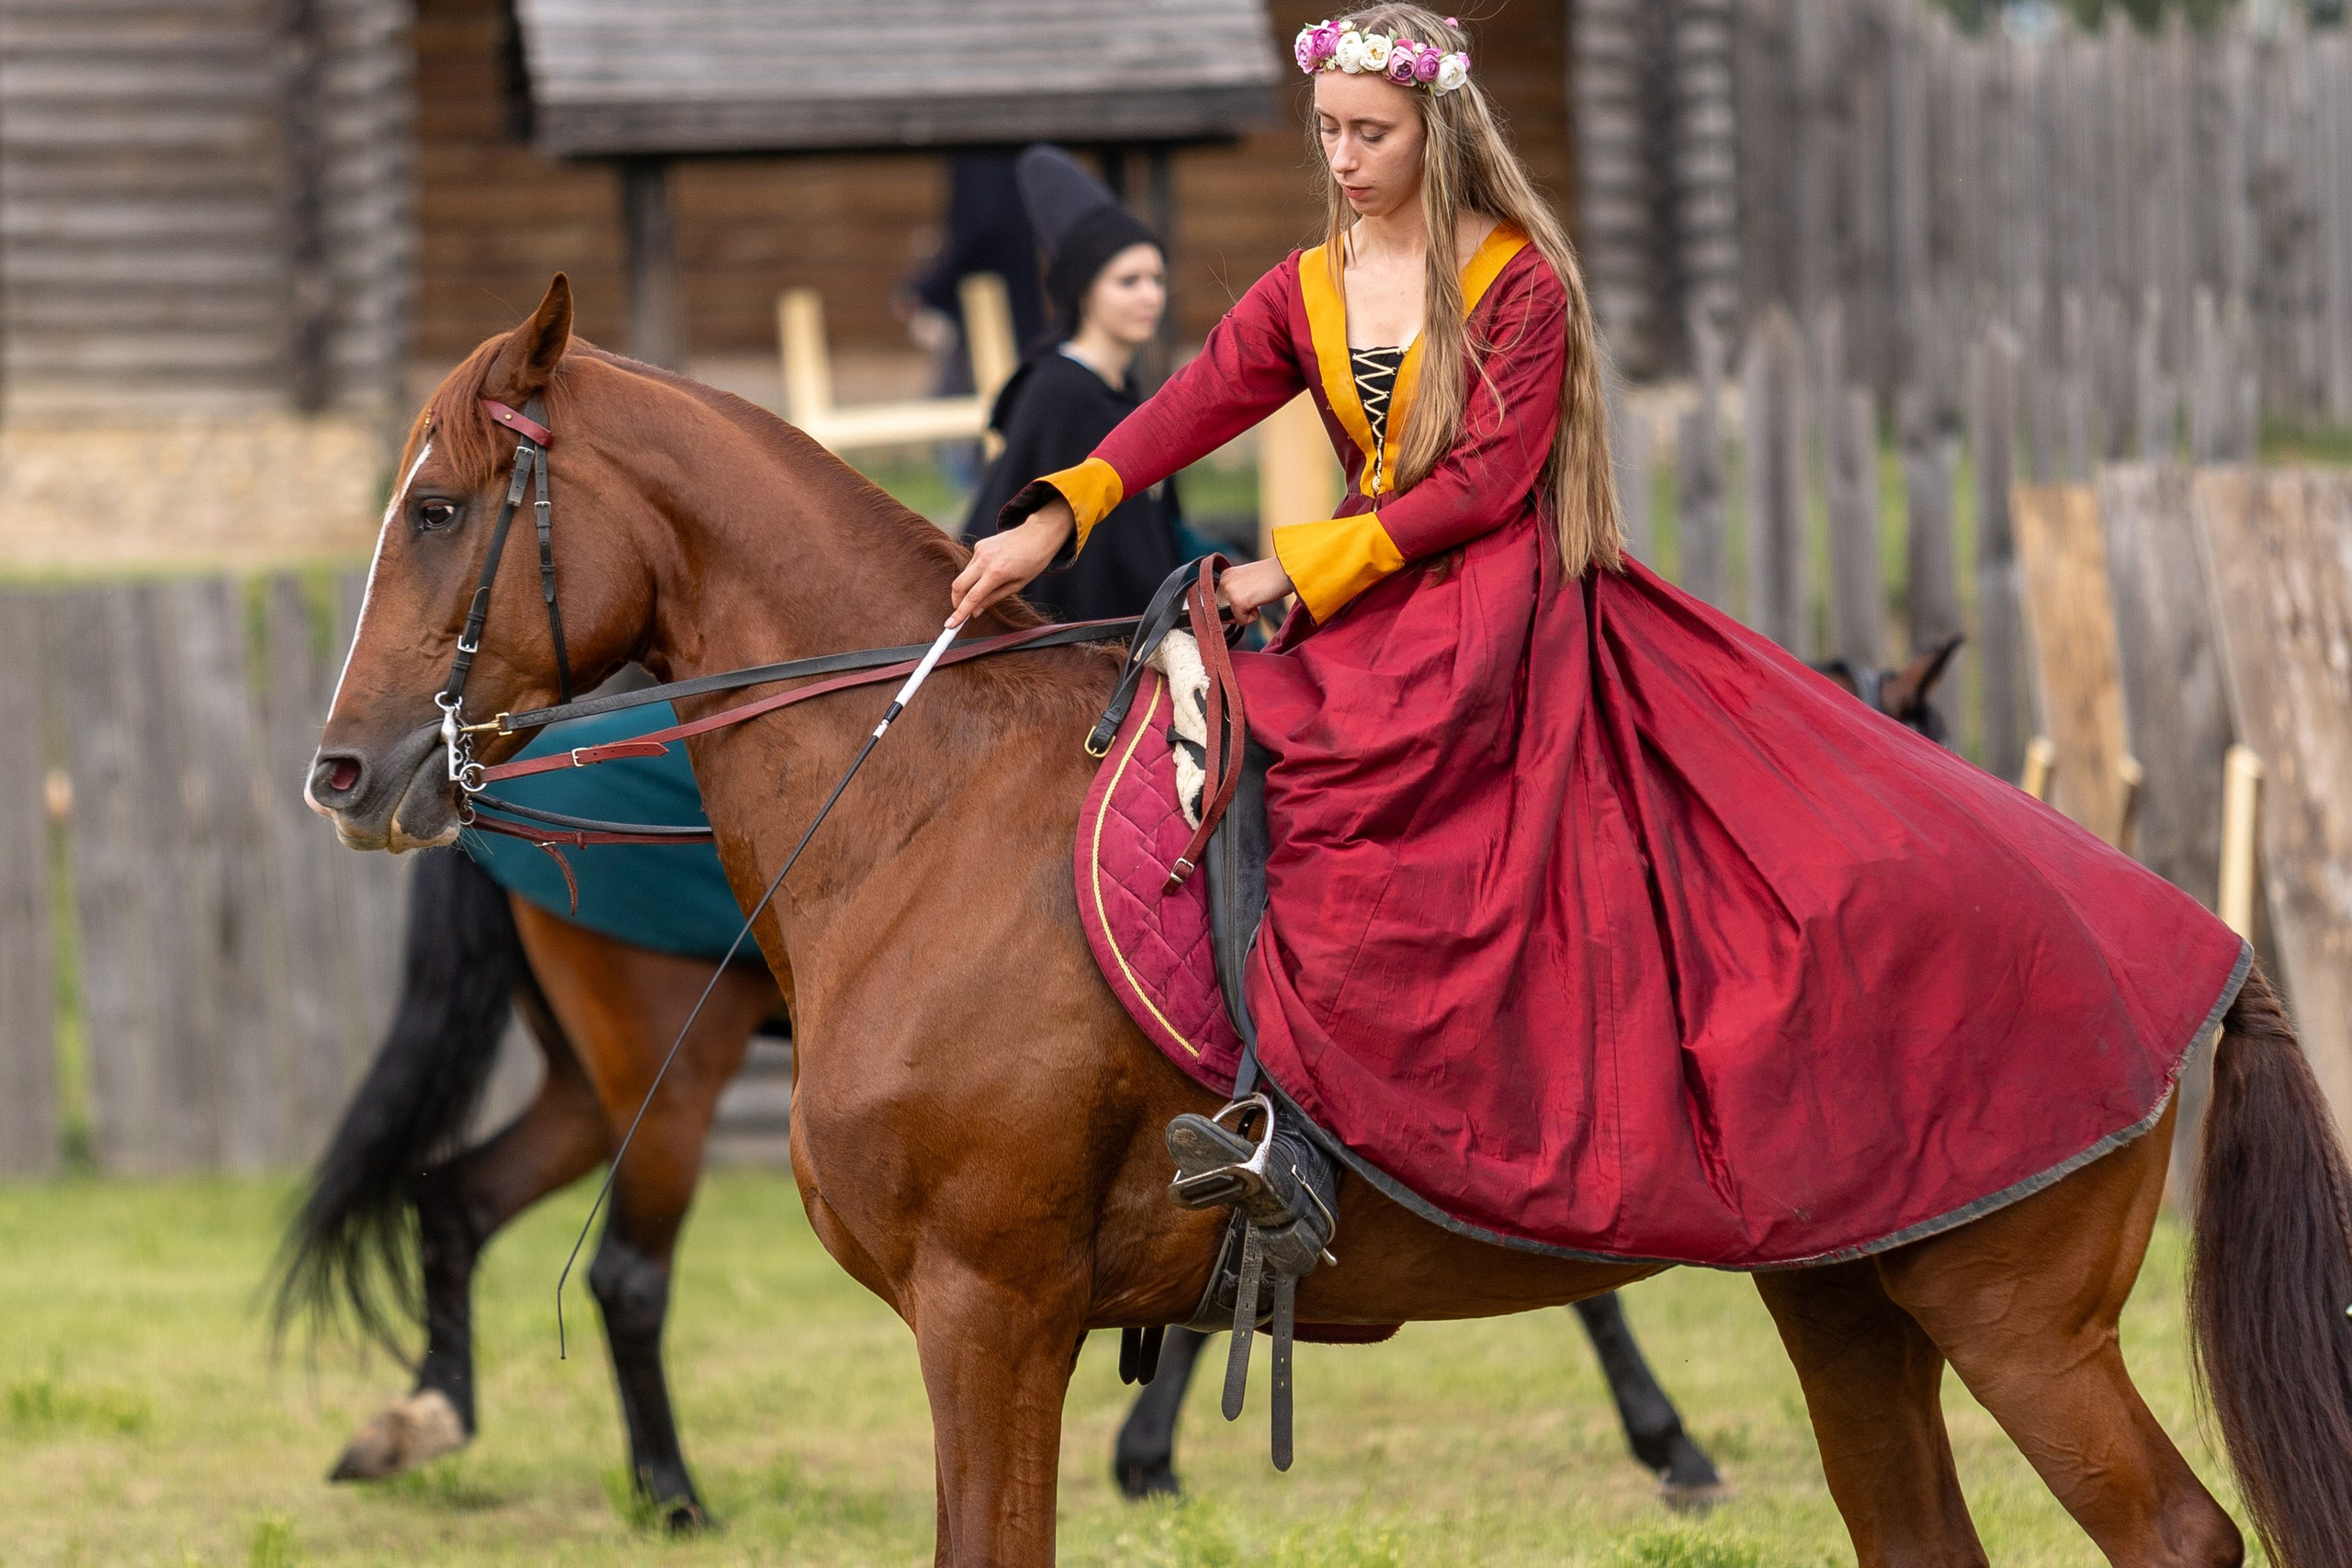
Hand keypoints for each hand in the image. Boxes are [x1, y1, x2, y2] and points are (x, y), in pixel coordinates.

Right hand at [948, 500, 1075, 625]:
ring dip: (968, 587)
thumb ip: (993, 598)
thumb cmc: (1033, 561)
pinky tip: (992, 570)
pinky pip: (971, 565)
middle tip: (960, 612)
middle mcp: (984, 560)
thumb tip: (975, 612)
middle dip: (956, 601)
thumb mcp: (1017, 585)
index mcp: (997, 573)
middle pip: (958, 585)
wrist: (1038, 534)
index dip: (960, 613)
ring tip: (987, 587)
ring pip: (964, 575)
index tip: (950, 625)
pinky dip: (975, 574)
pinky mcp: (979, 545)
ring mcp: (980, 550)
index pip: (972, 597)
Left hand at [1216, 557, 1293, 623]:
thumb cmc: (1273, 577)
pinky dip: (1254, 617)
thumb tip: (1228, 618)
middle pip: (1225, 612)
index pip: (1222, 602)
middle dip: (1241, 609)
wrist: (1287, 569)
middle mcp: (1224, 581)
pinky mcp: (1237, 601)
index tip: (1252, 592)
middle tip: (1257, 593)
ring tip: (1258, 595)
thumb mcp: (1248, 582)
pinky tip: (1260, 599)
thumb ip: (1236, 594)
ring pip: (1234, 617)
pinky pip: (1243, 622)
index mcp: (1226, 575)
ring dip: (1248, 612)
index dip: (1238, 604)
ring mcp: (1229, 591)